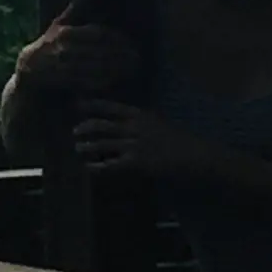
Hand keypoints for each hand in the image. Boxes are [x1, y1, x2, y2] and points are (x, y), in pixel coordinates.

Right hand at [14, 11, 138, 96]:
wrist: (28, 72)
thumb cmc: (48, 46)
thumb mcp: (57, 26)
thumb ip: (73, 11)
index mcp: (64, 33)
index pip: (96, 34)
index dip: (116, 38)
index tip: (131, 41)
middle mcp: (63, 50)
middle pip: (99, 52)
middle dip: (121, 54)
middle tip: (138, 55)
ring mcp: (63, 67)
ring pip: (97, 68)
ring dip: (117, 68)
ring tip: (134, 67)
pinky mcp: (64, 83)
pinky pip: (89, 82)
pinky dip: (106, 81)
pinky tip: (119, 78)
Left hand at [73, 100, 206, 178]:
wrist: (196, 155)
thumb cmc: (181, 140)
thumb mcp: (160, 123)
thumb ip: (143, 122)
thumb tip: (128, 123)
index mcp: (141, 114)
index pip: (111, 106)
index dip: (93, 105)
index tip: (78, 104)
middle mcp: (134, 126)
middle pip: (102, 124)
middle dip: (86, 127)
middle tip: (75, 131)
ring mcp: (134, 144)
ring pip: (103, 143)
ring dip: (88, 146)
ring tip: (77, 148)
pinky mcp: (137, 162)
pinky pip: (112, 164)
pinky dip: (98, 166)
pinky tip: (89, 168)